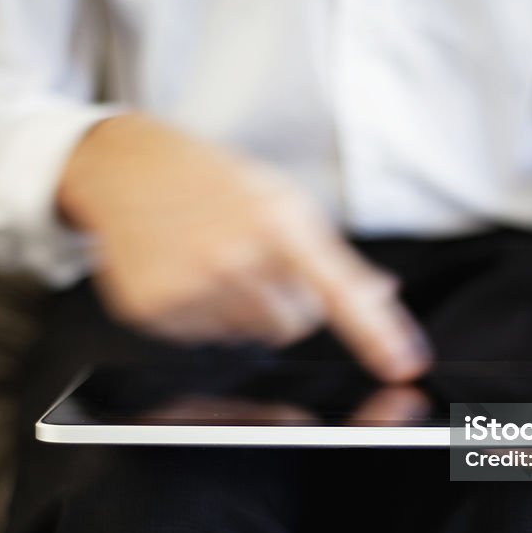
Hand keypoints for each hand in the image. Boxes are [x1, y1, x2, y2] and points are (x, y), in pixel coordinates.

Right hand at [58, 114, 430, 382]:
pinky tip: (189, 275)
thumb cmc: (211, 180)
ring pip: (252, 336)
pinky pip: (207, 340)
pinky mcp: (156, 311)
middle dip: (289, 303)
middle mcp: (233, 257)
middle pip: (295, 325)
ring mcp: (190, 287)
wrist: (126, 168)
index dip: (376, 332)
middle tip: (260, 262)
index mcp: (275, 221)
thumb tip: (383, 295)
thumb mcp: (281, 198)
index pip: (339, 289)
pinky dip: (207, 316)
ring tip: (218, 261)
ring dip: (247, 311)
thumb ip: (334, 255)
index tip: (405, 364)